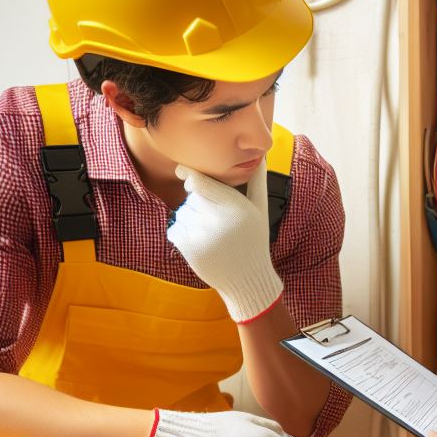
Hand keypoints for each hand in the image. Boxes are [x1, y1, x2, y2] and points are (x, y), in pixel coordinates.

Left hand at [167, 162, 283, 323]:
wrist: (247, 280)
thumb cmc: (254, 241)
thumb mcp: (261, 210)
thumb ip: (257, 181)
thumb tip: (260, 156)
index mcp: (235, 207)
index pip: (198, 181)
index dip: (188, 174)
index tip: (183, 172)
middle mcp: (217, 220)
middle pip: (191, 196)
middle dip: (198, 202)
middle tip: (217, 220)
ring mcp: (201, 235)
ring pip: (183, 212)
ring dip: (192, 219)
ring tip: (213, 235)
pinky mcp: (189, 249)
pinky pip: (175, 228)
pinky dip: (183, 234)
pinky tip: (202, 244)